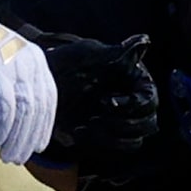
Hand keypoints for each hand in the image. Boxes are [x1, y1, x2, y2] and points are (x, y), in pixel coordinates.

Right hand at [0, 0, 59, 165]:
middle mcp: (31, 63)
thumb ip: (1, 89)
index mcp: (35, 60)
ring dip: (16, 139)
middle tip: (18, 158)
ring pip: (24, 113)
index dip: (45, 124)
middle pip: (38, 109)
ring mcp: (17, 68)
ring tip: (6, 155)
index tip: (38, 145)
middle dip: (29, 137)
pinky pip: (6, 111)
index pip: (48, 98)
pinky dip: (1, 130)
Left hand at [37, 32, 159, 171]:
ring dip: (112, 137)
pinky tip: (78, 131)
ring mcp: (121, 122)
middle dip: (124, 125)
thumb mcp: (90, 55)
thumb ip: (118, 53)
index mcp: (135, 83)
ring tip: (87, 125)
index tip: (106, 101)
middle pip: (148, 124)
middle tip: (96, 118)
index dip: (133, 104)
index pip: (149, 99)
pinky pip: (114, 150)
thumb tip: (144, 40)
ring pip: (134, 141)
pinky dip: (98, 144)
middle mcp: (133, 104)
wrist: (40, 87)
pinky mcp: (107, 138)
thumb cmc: (67, 65)